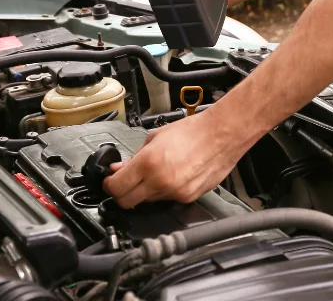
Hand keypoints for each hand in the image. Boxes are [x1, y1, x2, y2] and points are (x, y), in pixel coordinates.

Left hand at [103, 113, 250, 207]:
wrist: (222, 135)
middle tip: (125, 183)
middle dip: (122, 194)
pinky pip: (167, 200)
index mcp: (149, 163)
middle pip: (128, 202)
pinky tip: (172, 176)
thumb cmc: (193, 131)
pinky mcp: (188, 198)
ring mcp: (175, 193)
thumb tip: (119, 169)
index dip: (109, 185)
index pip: (116, 188)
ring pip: (147, 202)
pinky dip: (164, 191)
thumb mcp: (155, 137)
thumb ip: (134, 156)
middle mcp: (161, 181)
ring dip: (145, 191)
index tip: (110, 181)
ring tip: (156, 172)